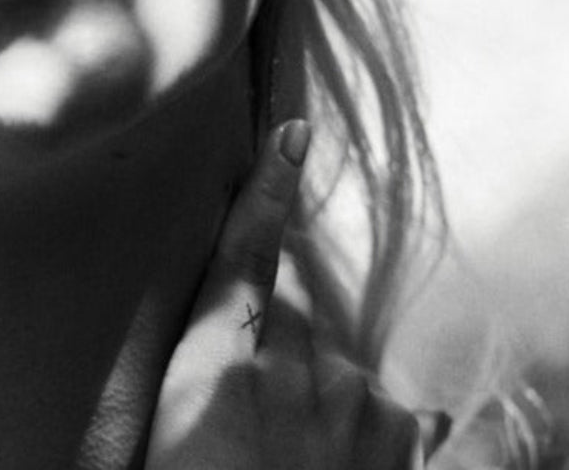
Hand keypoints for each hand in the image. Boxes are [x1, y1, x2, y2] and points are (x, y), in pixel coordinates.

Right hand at [146, 120, 430, 468]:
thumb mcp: (169, 436)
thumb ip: (200, 372)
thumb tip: (230, 334)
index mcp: (219, 361)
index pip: (243, 253)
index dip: (265, 189)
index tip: (292, 132)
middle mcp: (293, 368)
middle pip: (290, 325)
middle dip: (277, 357)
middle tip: (247, 426)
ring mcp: (354, 403)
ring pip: (338, 366)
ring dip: (323, 399)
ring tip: (294, 464)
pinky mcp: (399, 438)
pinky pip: (388, 404)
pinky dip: (372, 426)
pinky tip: (349, 462)